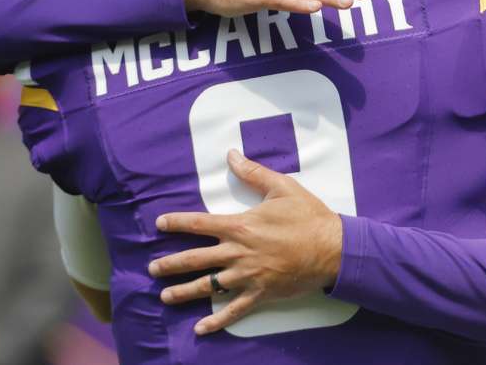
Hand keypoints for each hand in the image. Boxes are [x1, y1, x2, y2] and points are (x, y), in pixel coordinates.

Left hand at [148, 149, 342, 334]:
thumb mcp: (282, 187)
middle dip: (170, 264)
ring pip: (208, 286)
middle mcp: (238, 252)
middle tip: (152, 268)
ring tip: (164, 296)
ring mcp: (247, 276)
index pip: (199, 223)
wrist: (333, 248)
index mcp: (240, 225)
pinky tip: (200, 329)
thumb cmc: (308, 216)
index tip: (159, 224)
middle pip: (195, 259)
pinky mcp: (260, 293)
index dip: (176, 223)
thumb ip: (253, 172)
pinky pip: (233, 311)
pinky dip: (216, 321)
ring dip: (183, 292)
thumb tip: (231, 155)